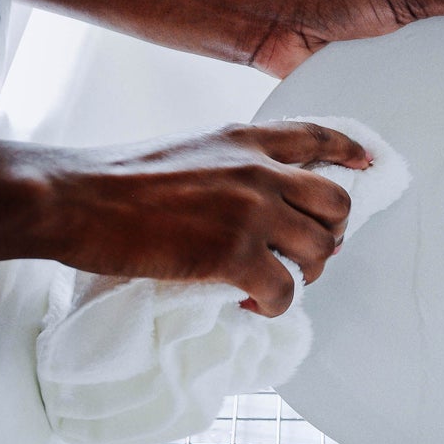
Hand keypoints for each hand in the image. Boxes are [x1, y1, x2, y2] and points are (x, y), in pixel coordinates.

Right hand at [41, 121, 369, 316]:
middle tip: (306, 255)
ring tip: (274, 285)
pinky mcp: (232, 253)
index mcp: (244, 138)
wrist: (75, 197)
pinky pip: (284, 291)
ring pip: (320, 250)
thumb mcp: (186, 150)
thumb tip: (254, 202)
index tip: (368, 164)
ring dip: (305, 276)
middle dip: (332, 234)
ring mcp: (249, 210)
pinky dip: (273, 307)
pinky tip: (248, 304)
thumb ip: (228, 165)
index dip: (350, 151)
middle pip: (336, 202)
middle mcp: (258, 169)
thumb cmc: (116, 178)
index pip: (316, 136)